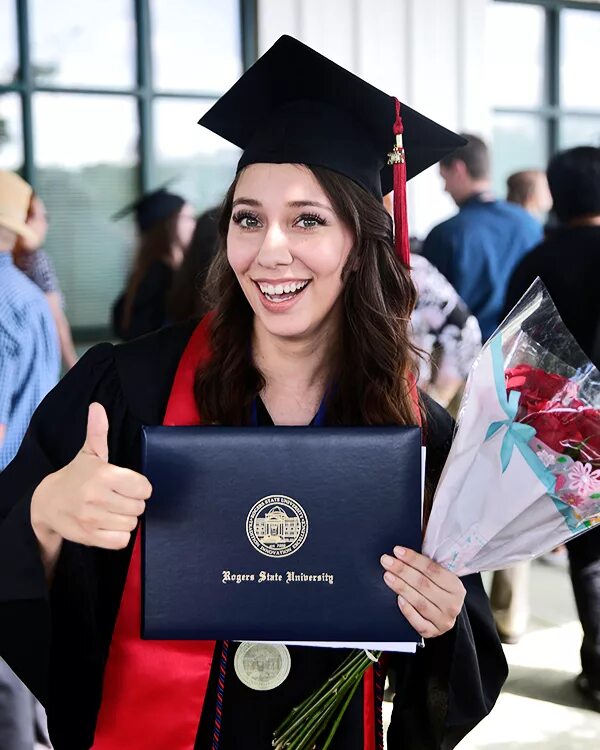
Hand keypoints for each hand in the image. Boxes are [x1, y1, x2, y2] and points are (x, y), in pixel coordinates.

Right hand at [31, 402, 151, 549]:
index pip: (144, 487)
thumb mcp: (89, 453)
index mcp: (103, 475)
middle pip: (140, 507)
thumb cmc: (76, 476)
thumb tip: (97, 407)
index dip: (139, 487)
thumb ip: (98, 432)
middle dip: (132, 503)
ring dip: (125, 519)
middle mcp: (97, 497)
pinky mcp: (89, 537)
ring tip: (111, 510)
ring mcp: (92, 519)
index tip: (127, 485)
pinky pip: (121, 541)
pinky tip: (108, 525)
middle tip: (117, 498)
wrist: (47, 503)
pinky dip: (118, 535)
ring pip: (131, 524)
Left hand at [380, 546, 465, 637]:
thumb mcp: (439, 577)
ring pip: (419, 602)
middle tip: (386, 561)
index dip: (414, 559)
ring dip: (401, 587)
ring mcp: (443, 620)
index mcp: (456, 586)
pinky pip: (418, 622)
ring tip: (387, 576)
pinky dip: (407, 610)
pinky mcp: (432, 632)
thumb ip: (426, 565)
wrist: (443, 615)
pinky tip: (398, 599)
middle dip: (402, 570)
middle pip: (424, 584)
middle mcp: (452, 604)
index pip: (432, 569)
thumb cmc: (437, 590)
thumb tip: (404, 551)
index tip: (397, 551)